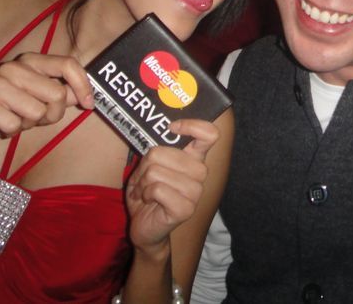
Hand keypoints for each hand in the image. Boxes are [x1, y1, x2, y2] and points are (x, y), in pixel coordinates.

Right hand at [0, 53, 94, 151]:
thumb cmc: (7, 110)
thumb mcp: (38, 100)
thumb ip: (61, 94)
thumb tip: (84, 94)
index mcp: (30, 61)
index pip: (68, 64)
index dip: (83, 86)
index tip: (88, 104)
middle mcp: (14, 67)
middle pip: (57, 94)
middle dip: (51, 114)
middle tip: (33, 117)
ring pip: (37, 112)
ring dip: (28, 124)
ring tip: (13, 119)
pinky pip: (14, 125)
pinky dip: (10, 132)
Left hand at [125, 118, 219, 253]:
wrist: (145, 228)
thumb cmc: (148, 193)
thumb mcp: (150, 166)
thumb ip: (158, 150)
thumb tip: (163, 132)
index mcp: (194, 158)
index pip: (209, 134)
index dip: (192, 125)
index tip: (173, 128)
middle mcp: (200, 173)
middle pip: (165, 151)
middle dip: (146, 164)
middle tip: (145, 178)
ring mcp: (195, 192)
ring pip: (156, 171)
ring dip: (142, 182)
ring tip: (145, 191)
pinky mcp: (186, 209)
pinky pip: (157, 189)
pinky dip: (145, 193)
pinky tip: (147, 200)